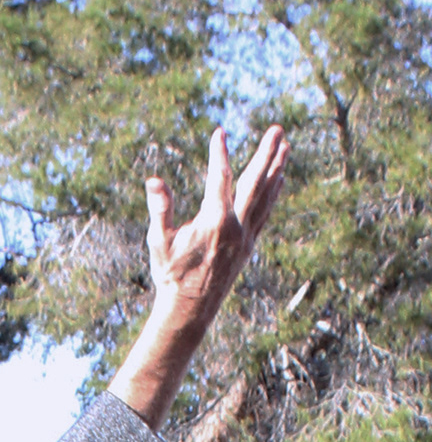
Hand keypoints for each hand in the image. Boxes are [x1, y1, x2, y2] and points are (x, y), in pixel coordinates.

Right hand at [145, 127, 288, 334]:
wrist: (188, 311)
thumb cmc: (170, 276)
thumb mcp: (159, 243)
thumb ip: (160, 210)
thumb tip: (153, 181)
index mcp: (214, 223)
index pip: (220, 179)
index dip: (219, 154)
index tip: (220, 133)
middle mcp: (236, 227)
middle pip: (255, 182)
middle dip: (267, 154)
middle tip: (277, 130)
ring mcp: (245, 237)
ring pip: (265, 196)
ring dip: (276, 169)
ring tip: (286, 146)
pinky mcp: (248, 246)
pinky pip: (264, 213)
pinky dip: (273, 194)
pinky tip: (278, 179)